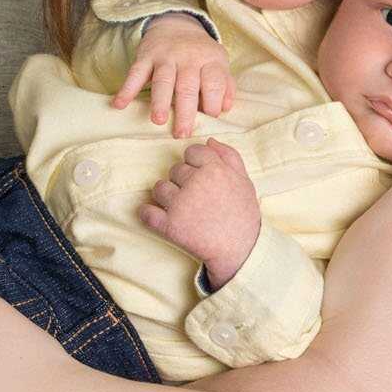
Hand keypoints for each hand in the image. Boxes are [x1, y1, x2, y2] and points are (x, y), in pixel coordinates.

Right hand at [110, 14, 234, 137]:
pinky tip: (120, 104)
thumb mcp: (218, 63)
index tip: (210, 119)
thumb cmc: (199, 54)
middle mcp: (188, 57)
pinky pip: (135, 73)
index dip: (213, 103)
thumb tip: (226, 109)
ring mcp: (166, 56)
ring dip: (160, 101)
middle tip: (182, 133)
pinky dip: (127, 89)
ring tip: (158, 121)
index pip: (215, 83)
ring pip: (163, 80)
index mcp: (210, 60)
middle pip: (188, 86)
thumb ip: (225, 85)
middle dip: (185, 111)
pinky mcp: (146, 56)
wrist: (175, 24)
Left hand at [138, 141, 260, 286]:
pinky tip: (157, 217)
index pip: (191, 152)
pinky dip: (148, 213)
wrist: (240, 251)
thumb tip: (209, 141)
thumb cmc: (243, 215)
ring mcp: (180, 204)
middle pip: (175, 170)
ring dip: (166, 196)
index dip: (194, 164)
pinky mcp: (169, 225)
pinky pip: (146, 212)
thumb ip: (229, 156)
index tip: (199, 177)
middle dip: (182, 181)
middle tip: (194, 197)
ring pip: (159, 188)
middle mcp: (195, 182)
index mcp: (214, 169)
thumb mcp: (245, 181)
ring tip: (180, 208)